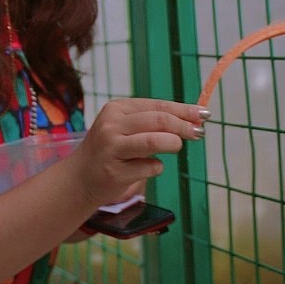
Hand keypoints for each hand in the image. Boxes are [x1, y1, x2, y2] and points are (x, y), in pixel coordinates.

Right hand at [62, 97, 207, 213]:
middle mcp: (111, 125)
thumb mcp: (126, 127)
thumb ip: (153, 121)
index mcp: (116, 108)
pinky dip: (156, 167)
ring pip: (154, 141)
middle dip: (184, 126)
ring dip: (173, 143)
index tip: (204, 115)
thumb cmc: (111, 149)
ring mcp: (111, 149)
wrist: (80, 177)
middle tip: (198, 133)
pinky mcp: (115, 172)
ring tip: (177, 146)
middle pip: (159, 121)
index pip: (158, 105)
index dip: (184, 110)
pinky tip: (148, 167)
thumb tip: (193, 119)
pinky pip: (150, 167)